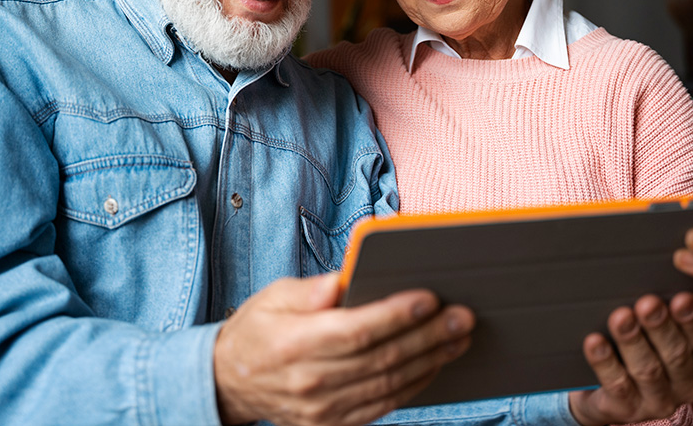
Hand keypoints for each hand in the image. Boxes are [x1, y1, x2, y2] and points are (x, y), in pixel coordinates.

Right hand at [213, 274, 474, 425]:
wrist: (231, 382)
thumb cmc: (257, 330)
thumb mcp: (272, 297)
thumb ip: (309, 290)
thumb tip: (343, 282)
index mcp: (292, 345)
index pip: (355, 331)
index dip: (395, 316)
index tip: (429, 298)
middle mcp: (309, 383)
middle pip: (381, 359)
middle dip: (428, 336)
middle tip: (462, 316)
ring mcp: (322, 411)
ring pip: (389, 386)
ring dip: (430, 361)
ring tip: (458, 337)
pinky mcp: (333, 425)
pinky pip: (383, 406)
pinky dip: (413, 385)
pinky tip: (434, 363)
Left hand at [569, 292, 692, 425]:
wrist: (605, 393)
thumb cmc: (636, 349)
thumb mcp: (656, 332)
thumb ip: (663, 309)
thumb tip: (652, 269)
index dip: (691, 319)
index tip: (681, 297)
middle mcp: (686, 384)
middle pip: (675, 354)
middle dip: (659, 326)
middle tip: (647, 303)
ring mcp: (658, 401)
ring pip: (647, 370)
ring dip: (633, 341)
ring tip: (620, 317)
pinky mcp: (628, 410)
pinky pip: (617, 385)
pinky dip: (605, 362)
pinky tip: (594, 342)